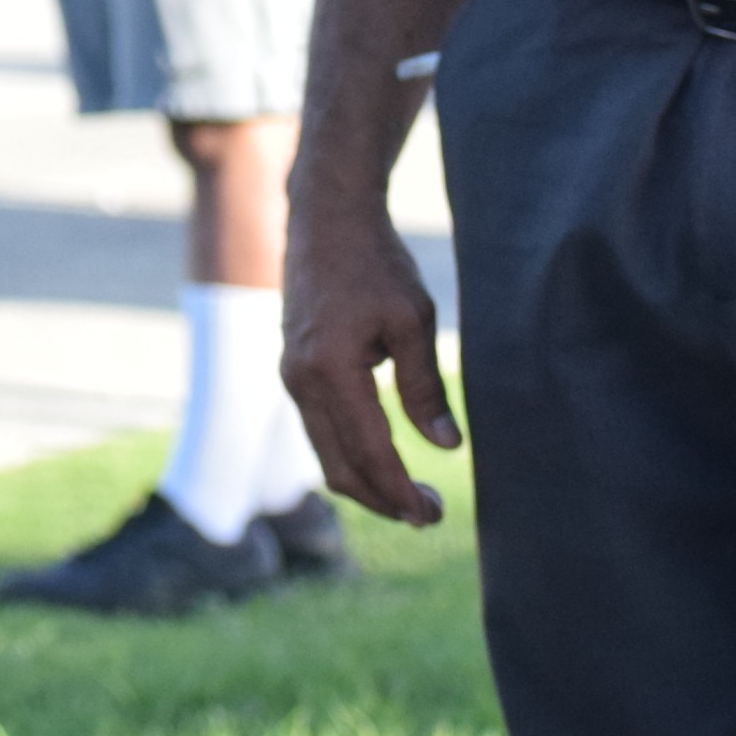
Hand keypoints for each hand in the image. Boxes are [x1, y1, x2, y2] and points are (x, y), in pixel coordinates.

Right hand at [281, 185, 458, 526]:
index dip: (401, 490)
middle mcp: (300, 380)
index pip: (369, 451)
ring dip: (365, 481)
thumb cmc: (375, 263)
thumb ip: (424, 386)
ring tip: (409, 495)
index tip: (433, 515)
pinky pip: (318, 428)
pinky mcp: (293, 368)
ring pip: (324, 452)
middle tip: (428, 516)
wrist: (326, 219)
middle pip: (338, 466)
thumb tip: (445, 446)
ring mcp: (290, 375)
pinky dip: (349, 454)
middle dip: (382, 499)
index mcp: (329, 370)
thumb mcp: (412, 320)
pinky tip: (380, 458)